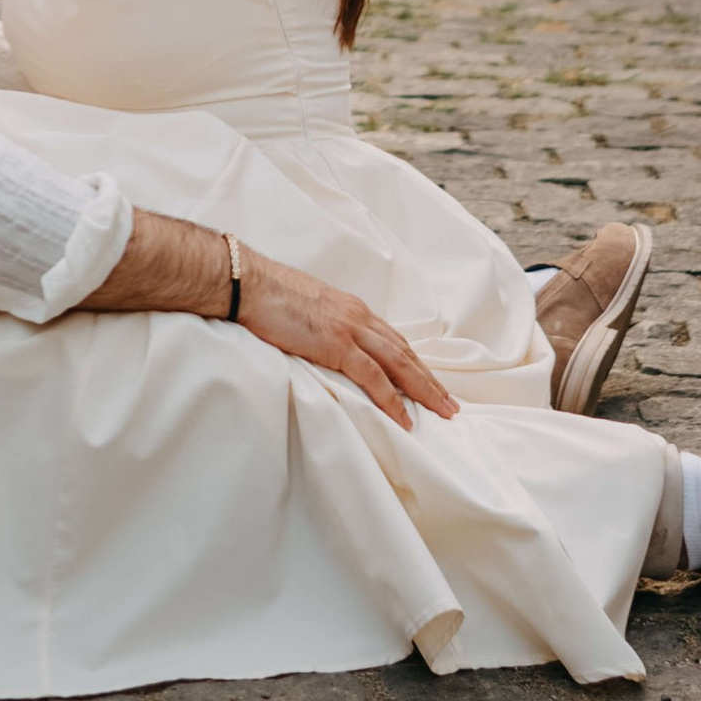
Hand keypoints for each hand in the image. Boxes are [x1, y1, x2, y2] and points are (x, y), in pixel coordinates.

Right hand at [236, 254, 459, 427]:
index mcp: (352, 309)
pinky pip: (372, 376)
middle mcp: (359, 317)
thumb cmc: (268, 296)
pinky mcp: (336, 344)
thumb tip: (325, 343)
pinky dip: (392, 398)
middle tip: (450, 404)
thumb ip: (324, 326)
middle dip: (430, 380)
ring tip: (442, 412)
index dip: (414, 363)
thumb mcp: (307, 309)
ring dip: (424, 390)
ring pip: (399, 363)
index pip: (393, 340)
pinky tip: (404, 417)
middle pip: (405, 353)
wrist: (249, 283)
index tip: (428, 382)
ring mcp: (350, 329)